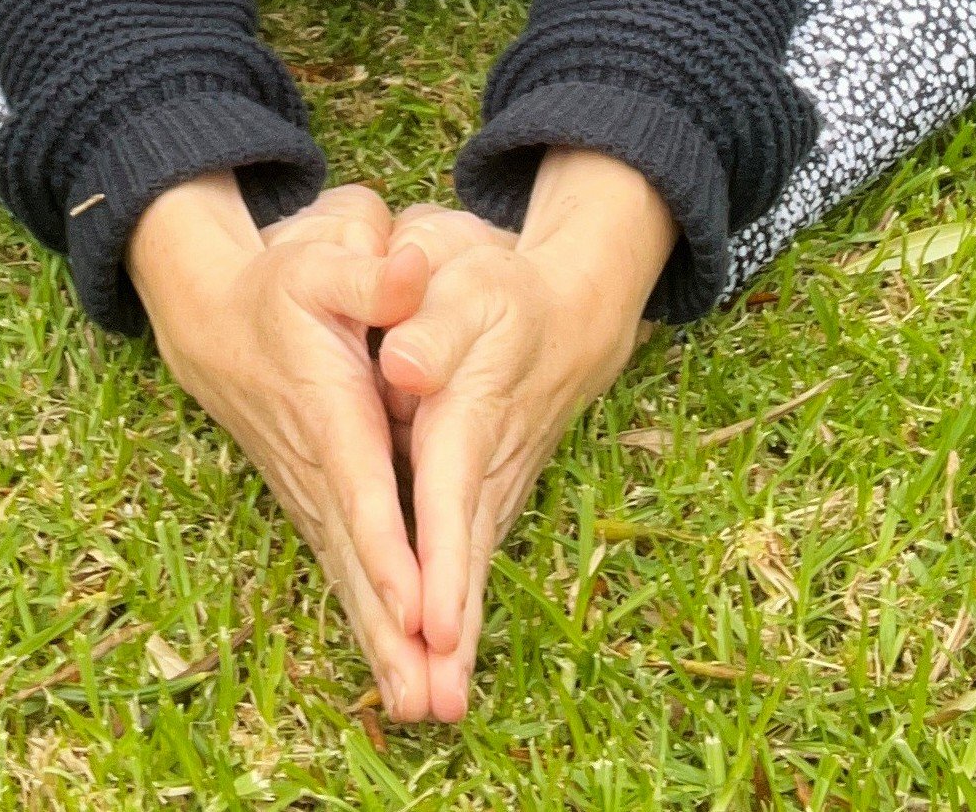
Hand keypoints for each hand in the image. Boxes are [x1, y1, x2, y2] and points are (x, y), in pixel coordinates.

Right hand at [126, 177, 434, 714]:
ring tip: (422, 704)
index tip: (416, 604)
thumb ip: (370, 273)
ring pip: (349, 577)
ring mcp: (313, 492)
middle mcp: (319, 465)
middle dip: (390, 629)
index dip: (388, 547)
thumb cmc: (281, 287)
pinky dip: (371, 627)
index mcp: (328, 409)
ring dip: (382, 644)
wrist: (216, 322)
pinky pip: (346, 574)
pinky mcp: (317, 505)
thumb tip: (413, 271)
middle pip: (356, 556)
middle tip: (428, 693)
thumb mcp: (323, 259)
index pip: (361, 486)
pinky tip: (400, 675)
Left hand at [377, 153, 675, 720]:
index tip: (432, 617)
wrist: (567, 311)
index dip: (440, 551)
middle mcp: (488, 454)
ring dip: (455, 636)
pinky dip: (459, 617)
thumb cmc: (499, 284)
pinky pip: (470, 560)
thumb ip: (434, 314)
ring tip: (437, 704)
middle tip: (436, 697)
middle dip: (450, 621)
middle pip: (465, 544)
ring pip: (471, 563)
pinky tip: (444, 671)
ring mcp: (495, 481)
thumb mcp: (463, 269)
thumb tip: (408, 367)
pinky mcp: (490, 497)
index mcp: (474, 397)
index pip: (449, 482)